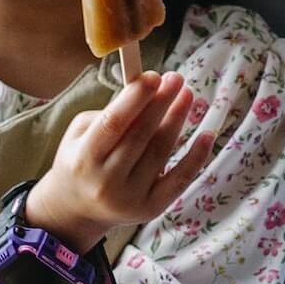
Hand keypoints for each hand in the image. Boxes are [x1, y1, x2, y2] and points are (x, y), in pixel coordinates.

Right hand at [27, 69, 214, 250]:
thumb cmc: (81, 159)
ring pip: (160, 152)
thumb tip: (150, 90)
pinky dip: (196, 157)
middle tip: (176, 78)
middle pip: (141, 135)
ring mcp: (130, 198)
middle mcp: (106, 182)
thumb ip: (111, 113)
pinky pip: (179, 180)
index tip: (154, 75)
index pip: (113, 123)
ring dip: (177, 119)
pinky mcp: (151, 208)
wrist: (77, 209)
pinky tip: (207, 134)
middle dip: (161, 103)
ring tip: (187, 95)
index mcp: (84, 159)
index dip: (136, 98)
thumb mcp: (80, 134)